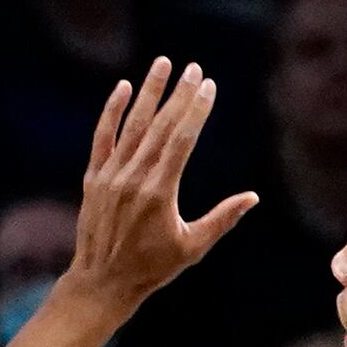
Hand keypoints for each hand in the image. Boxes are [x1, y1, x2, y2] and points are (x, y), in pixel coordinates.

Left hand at [66, 58, 258, 311]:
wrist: (101, 283)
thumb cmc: (151, 269)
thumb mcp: (192, 247)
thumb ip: (222, 219)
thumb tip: (253, 197)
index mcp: (160, 193)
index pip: (182, 141)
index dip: (196, 110)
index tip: (208, 86)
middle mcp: (134, 179)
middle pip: (160, 127)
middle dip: (179, 94)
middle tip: (194, 68)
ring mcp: (110, 177)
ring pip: (132, 126)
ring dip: (149, 92)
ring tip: (163, 63)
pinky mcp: (93, 179)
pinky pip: (102, 138)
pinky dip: (112, 112)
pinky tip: (123, 87)